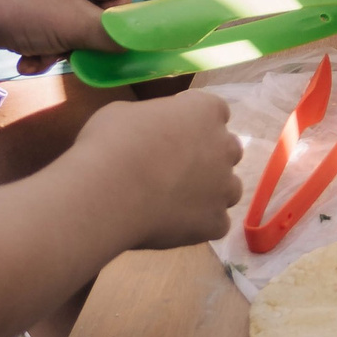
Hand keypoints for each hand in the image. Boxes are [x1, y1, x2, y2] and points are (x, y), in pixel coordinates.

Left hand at [0, 0, 130, 67]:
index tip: (100, 45)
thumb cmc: (20, 11)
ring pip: (72, 23)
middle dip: (80, 39)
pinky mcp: (23, 0)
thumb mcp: (75, 26)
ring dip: (60, 48)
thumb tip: (142, 43)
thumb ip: (114, 35)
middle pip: (95, 10)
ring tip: (40, 57)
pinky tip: (26, 59)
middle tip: (67, 53)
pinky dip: (43, 46)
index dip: (113, 22)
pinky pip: (50, 25)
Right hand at [72, 91, 242, 249]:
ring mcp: (224, 187)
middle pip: (227, 150)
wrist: (108, 194)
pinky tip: (173, 225)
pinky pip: (215, 224)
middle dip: (208, 157)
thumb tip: (145, 133)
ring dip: (210, 192)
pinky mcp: (215, 223)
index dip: (194, 123)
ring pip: (228, 189)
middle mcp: (224, 147)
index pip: (214, 112)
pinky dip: (199, 225)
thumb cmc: (110, 144)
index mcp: (205, 111)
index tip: (173, 133)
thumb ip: (148, 121)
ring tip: (176, 202)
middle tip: (175, 169)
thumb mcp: (122, 114)